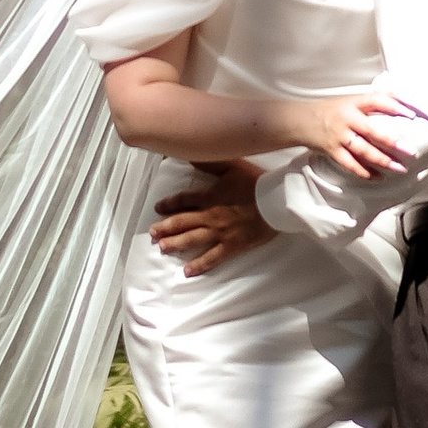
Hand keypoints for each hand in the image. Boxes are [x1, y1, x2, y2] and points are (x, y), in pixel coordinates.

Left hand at [152, 166, 272, 276]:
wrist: (275, 201)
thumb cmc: (255, 182)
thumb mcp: (232, 166)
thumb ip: (210, 162)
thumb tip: (191, 156)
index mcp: (209, 197)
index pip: (184, 200)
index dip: (170, 204)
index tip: (158, 208)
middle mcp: (210, 216)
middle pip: (182, 222)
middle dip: (165, 227)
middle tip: (152, 233)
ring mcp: (220, 233)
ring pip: (192, 240)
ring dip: (175, 244)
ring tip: (162, 248)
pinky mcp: (232, 246)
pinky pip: (213, 258)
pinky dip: (200, 265)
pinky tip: (187, 271)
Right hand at [299, 91, 410, 179]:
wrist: (300, 120)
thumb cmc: (330, 110)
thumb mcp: (351, 100)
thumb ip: (373, 102)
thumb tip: (401, 103)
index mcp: (354, 103)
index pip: (377, 101)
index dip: (395, 106)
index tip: (411, 114)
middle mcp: (347, 119)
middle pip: (372, 131)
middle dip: (393, 142)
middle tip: (410, 150)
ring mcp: (339, 136)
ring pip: (363, 150)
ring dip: (383, 161)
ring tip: (400, 168)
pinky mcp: (333, 151)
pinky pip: (350, 164)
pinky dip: (365, 172)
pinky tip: (378, 176)